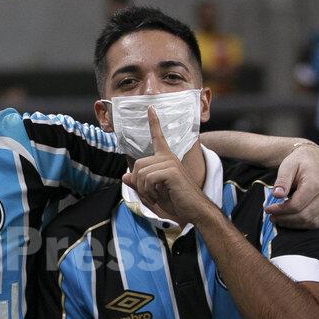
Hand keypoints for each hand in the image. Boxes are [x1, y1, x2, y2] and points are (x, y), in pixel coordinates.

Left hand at [122, 107, 213, 225]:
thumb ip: (138, 184)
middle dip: (138, 183)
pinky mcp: (171, 170)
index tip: (150, 108)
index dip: (154, 123)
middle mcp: (168, 158)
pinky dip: (149, 191)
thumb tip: (124, 175)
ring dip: (144, 190)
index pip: (158, 138)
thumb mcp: (151, 193)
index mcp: (165, 159)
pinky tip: (160, 195)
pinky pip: (148, 178)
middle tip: (151, 194)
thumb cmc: (175, 201)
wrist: (193, 210)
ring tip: (158, 195)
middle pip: (137, 164)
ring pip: (141, 173)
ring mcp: (170, 163)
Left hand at [265, 143, 318, 228]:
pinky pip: (317, 222)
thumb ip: (282, 181)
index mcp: (314, 185)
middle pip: (304, 216)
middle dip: (284, 219)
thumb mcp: (287, 166)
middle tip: (271, 217)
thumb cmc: (298, 162)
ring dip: (292, 224)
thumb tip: (277, 195)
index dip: (280, 210)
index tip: (267, 209)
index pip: (296, 205)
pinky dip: (303, 225)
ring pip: (311, 222)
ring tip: (278, 219)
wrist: (313, 160)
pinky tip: (290, 220)